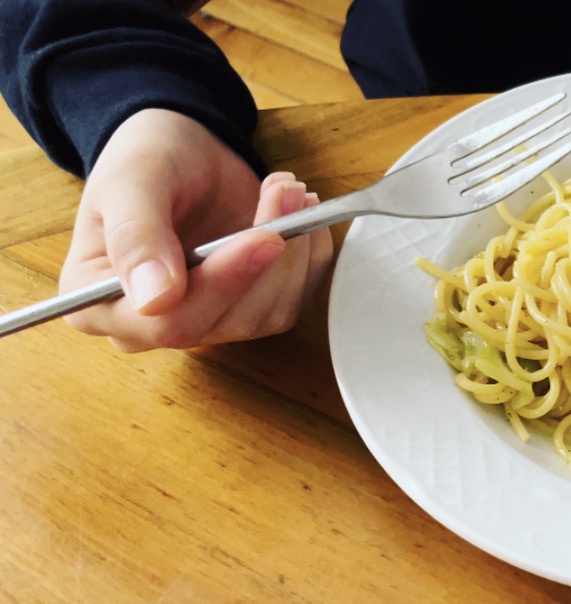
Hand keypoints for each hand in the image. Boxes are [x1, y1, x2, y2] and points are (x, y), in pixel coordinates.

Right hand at [60, 108, 333, 350]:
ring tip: (288, 190)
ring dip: (293, 251)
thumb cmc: (145, 159)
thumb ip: (135, 237)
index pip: (167, 322)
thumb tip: (155, 301)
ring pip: (269, 315)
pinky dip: (308, 256)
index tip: (263, 237)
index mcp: (99, 305)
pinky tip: (300, 212)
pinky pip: (294, 301)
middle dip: (267, 259)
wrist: (184, 148)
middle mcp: (151, 326)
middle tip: (284, 193)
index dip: (221, 284)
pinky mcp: (249, 306)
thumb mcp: (130, 181)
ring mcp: (206, 319)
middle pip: (226, 322)